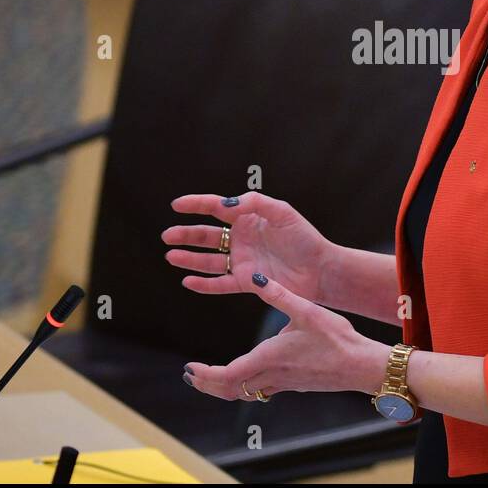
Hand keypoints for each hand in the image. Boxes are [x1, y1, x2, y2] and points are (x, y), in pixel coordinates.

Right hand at [163, 191, 330, 303]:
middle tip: (167, 235)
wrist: (321, 269)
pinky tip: (187, 281)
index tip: (176, 205)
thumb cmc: (304, 237)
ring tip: (171, 256)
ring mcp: (242, 261)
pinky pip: (220, 284)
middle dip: (186, 235)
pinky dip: (203, 284)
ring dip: (189, 259)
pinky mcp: (247, 283)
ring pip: (209, 260)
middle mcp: (241, 239)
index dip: (196, 205)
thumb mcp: (281, 211)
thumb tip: (224, 205)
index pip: (215, 209)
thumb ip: (254, 203)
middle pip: (206, 236)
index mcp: (248, 218)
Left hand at [182, 273, 388, 399]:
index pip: (227, 375)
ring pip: (244, 393)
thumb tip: (253, 276)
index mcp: (269, 358)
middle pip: (230, 390)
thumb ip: (278, 294)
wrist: (361, 366)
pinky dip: (243, 385)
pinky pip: (260, 390)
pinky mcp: (294, 385)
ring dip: (223, 387)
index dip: (206, 375)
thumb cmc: (337, 339)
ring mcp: (283, 384)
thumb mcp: (306, 310)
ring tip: (209, 377)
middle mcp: (272, 376)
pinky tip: (245, 374)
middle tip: (191, 375)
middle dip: (207, 385)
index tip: (190, 367)